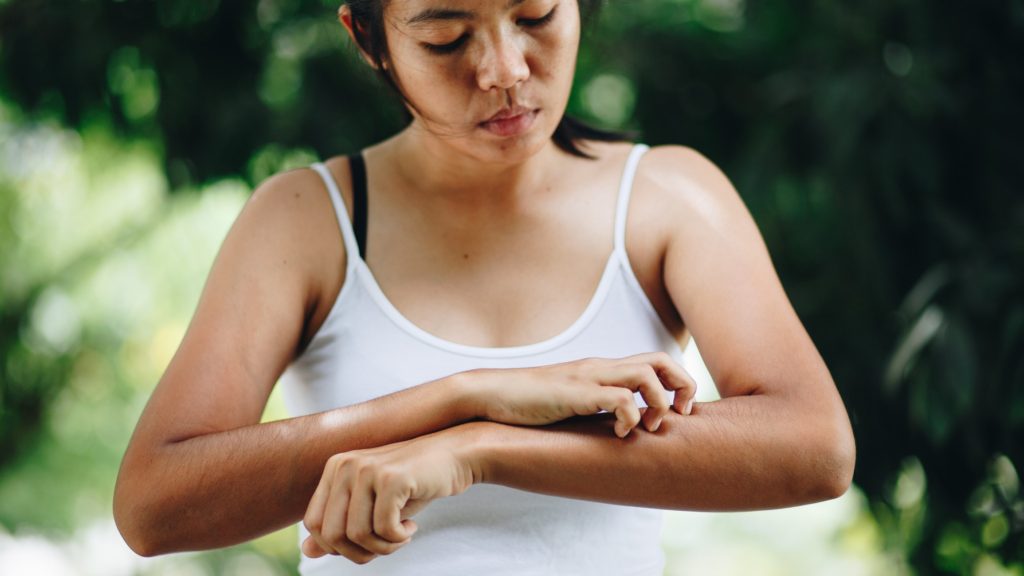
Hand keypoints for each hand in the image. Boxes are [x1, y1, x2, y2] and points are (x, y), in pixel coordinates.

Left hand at [301, 427, 478, 563]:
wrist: (454, 457)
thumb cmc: (412, 484)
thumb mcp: (372, 506)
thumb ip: (340, 526)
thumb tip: (307, 551)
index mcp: (335, 468)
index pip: (314, 523)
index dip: (337, 546)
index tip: (366, 543)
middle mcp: (345, 465)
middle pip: (332, 534)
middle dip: (360, 553)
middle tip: (386, 545)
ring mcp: (367, 469)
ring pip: (358, 535)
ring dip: (383, 547)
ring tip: (402, 536)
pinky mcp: (392, 478)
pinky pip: (384, 528)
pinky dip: (399, 538)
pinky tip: (413, 526)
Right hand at [466, 352, 697, 437]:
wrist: (490, 395)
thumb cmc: (529, 404)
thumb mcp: (573, 404)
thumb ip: (596, 408)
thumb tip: (623, 430)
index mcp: (603, 369)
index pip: (657, 361)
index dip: (679, 383)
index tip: (678, 412)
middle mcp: (600, 367)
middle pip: (661, 360)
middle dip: (682, 387)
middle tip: (677, 416)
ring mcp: (587, 378)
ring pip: (645, 374)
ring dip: (657, 402)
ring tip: (647, 426)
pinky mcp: (574, 393)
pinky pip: (618, 398)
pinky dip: (629, 416)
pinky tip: (618, 433)